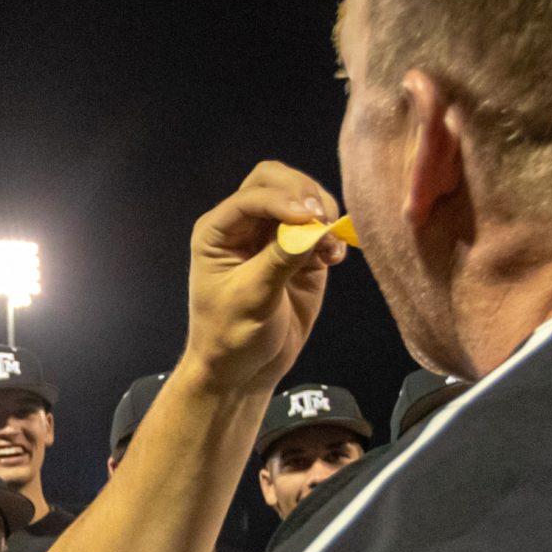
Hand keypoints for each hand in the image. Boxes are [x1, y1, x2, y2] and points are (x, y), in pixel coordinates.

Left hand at [184, 162, 345, 393]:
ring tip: (329, 248)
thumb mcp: (252, 298)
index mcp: (218, 231)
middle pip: (276, 180)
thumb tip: (311, 228)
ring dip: (322, 214)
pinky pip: (320, 230)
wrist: (244, 371)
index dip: (282, 200)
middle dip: (303, 193)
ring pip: (302, 199)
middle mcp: (245, 226)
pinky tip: (333, 259)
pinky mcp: (300, 254)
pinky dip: (331, 236)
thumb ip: (280, 260)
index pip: (252, 196)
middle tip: (322, 218)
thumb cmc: (231, 336)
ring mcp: (273, 237)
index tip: (308, 218)